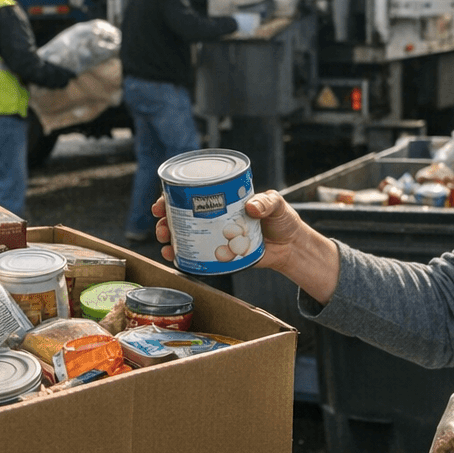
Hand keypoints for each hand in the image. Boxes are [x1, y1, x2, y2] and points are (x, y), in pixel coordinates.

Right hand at [155, 190, 340, 301]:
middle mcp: (214, 218)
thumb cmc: (283, 219)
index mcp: (222, 200)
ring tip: (165, 242)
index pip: (192, 195)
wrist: (292, 247)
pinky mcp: (221, 256)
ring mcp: (216, 237)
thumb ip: (267, 202)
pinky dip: (183, 257)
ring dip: (169, 238)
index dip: (171, 197)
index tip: (162, 202)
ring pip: (185, 236)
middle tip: (161, 225)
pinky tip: (174, 257)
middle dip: (164, 220)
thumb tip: (251, 207)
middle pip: (181, 216)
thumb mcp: (276, 204)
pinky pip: (198, 256)